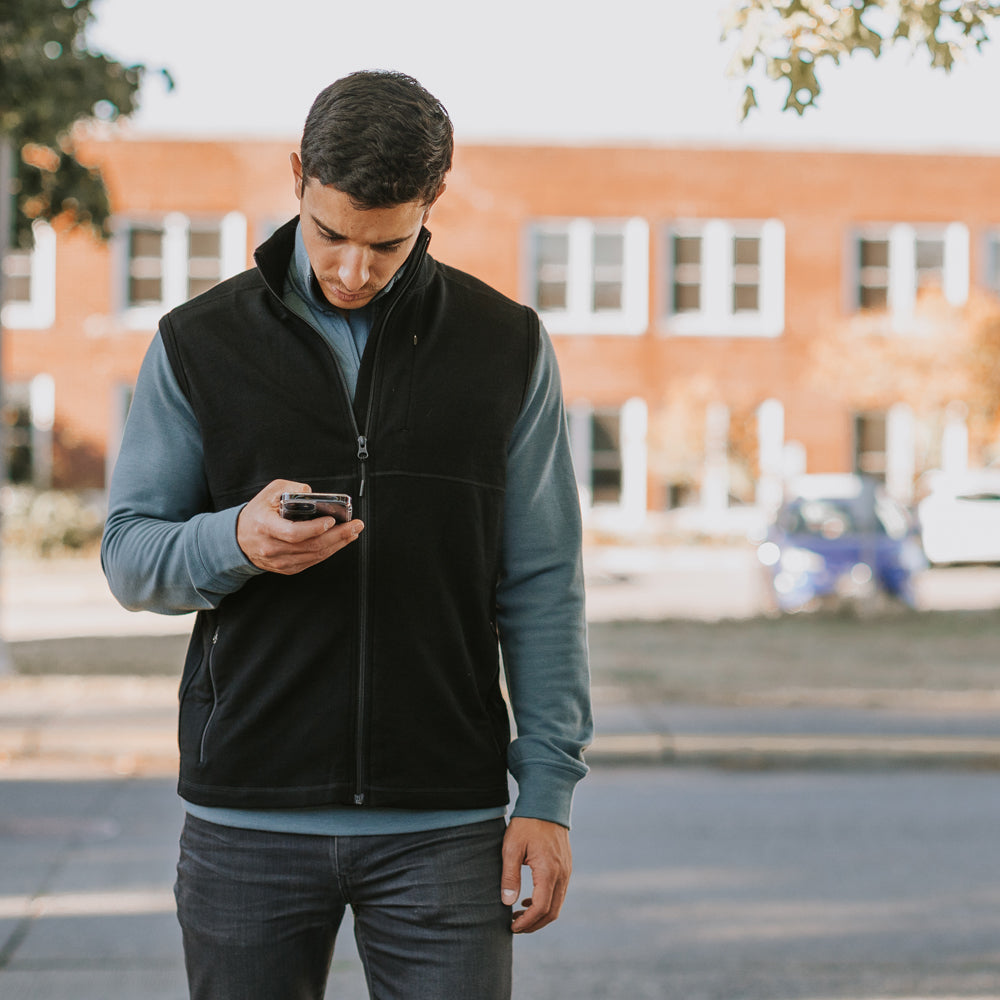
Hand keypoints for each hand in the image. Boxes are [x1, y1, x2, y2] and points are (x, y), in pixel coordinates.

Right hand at [236, 479, 363, 574]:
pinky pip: (312, 561)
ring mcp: (280, 561)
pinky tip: (340, 542)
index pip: (293, 532)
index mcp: (265, 527)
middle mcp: (272, 547)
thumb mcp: (269, 493)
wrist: (239, 539)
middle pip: (311, 546)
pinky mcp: (287, 568)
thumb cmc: (257, 513)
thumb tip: (312, 493)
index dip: (315, 528)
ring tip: (353, 532)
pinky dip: (329, 552)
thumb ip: (291, 488)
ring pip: (315, 555)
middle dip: (339, 536)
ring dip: (338, 544)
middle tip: (356, 525)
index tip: (331, 520)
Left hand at [500, 817, 571, 933]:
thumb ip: (510, 876)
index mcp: (549, 871)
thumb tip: (508, 903)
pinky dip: (546, 903)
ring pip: (557, 904)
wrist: (546, 802)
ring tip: (519, 915)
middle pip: (552, 912)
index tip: (511, 927)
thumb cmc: (526, 824)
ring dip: (540, 915)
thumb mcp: (511, 847)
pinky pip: (559, 893)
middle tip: (514, 926)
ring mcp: (566, 871)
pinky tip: (529, 900)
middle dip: (534, 924)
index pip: (541, 908)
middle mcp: (562, 874)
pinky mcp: (566, 866)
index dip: (526, 922)